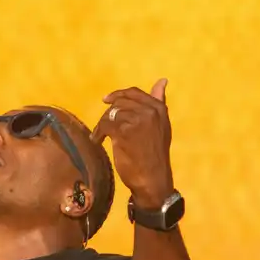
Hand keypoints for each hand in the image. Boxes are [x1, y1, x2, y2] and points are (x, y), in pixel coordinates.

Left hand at [91, 79, 174, 207]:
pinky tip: (98, 141)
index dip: (118, 95)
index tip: (106, 101)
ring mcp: (138, 121)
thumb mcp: (161, 126)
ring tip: (100, 136)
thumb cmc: (154, 154)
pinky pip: (105, 125)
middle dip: (108, 113)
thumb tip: (162, 80)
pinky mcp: (124, 132)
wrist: (153, 178)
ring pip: (111, 114)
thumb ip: (158, 102)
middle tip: (102, 126)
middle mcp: (150, 111)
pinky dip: (98, 134)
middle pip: (119, 102)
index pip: (134, 93)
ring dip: (102, 125)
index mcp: (159, 108)